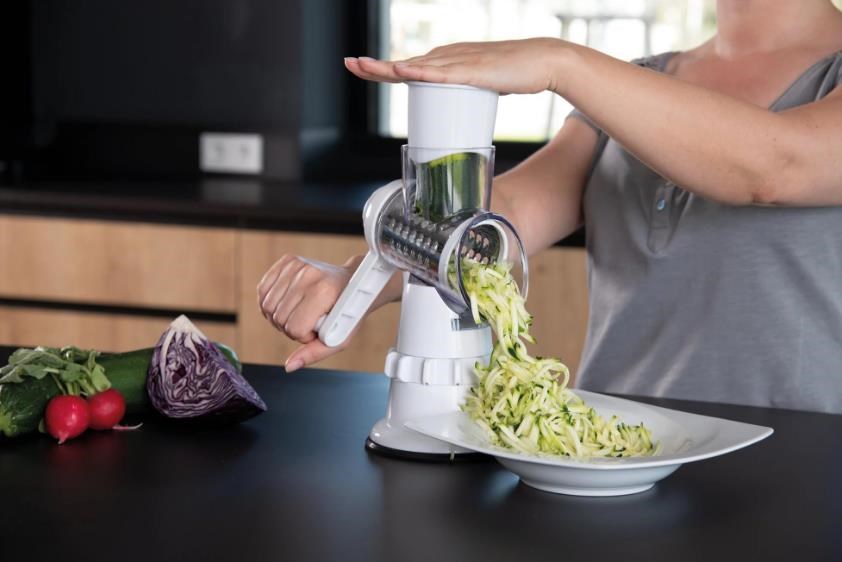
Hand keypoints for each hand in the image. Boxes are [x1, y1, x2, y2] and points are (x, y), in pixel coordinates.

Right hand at [257, 254, 361, 371]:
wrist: (354, 281)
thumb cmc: (348, 311)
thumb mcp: (339, 337)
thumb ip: (314, 353)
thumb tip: (289, 366)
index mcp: (324, 292)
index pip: (295, 327)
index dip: (303, 336)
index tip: (316, 330)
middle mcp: (309, 275)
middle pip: (278, 318)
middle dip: (290, 327)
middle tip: (308, 322)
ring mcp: (297, 265)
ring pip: (267, 306)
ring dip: (279, 317)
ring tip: (298, 313)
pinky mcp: (288, 260)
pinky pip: (263, 290)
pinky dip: (270, 303)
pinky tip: (286, 304)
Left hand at [345, 38, 566, 94]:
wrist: (541, 63)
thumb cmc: (512, 74)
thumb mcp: (479, 86)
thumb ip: (464, 95)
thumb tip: (455, 113)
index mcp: (447, 62)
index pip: (408, 66)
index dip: (382, 68)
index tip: (359, 67)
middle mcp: (448, 57)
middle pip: (404, 64)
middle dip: (375, 65)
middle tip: (349, 63)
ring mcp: (458, 62)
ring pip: (416, 66)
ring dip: (389, 68)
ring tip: (363, 66)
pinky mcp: (472, 70)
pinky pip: (440, 73)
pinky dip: (419, 72)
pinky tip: (401, 71)